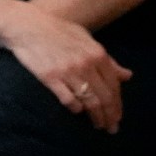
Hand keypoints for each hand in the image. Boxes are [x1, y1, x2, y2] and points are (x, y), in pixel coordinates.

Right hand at [0, 1, 131, 132]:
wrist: (28, 27)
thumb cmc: (59, 31)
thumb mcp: (87, 40)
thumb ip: (108, 60)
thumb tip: (127, 76)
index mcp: (97, 53)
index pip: (114, 85)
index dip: (118, 104)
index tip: (118, 116)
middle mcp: (86, 64)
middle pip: (104, 97)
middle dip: (110, 116)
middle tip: (112, 128)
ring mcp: (68, 72)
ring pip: (89, 102)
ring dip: (96, 117)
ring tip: (98, 126)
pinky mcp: (51, 78)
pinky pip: (68, 100)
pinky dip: (76, 108)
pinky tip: (78, 112)